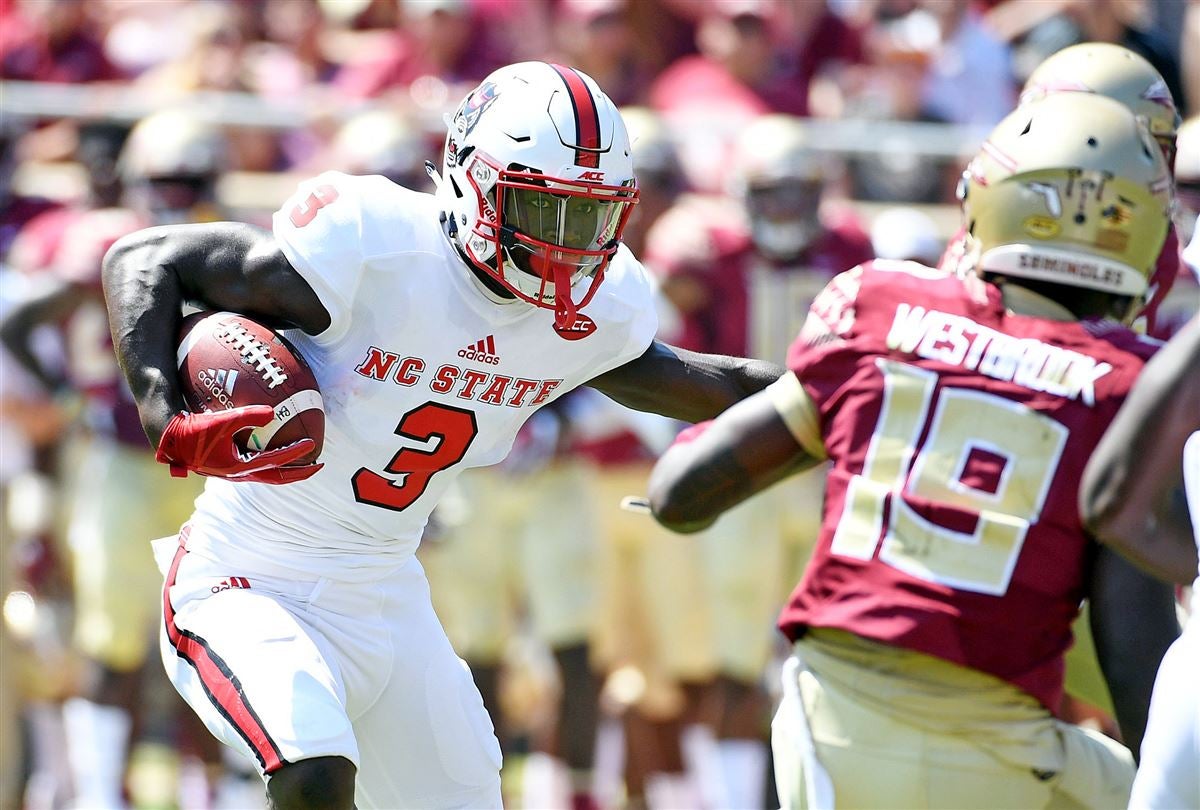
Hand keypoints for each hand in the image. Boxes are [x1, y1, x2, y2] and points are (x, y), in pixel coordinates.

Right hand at [155, 407, 322, 483]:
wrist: (169, 440)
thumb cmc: (193, 430)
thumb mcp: (221, 421)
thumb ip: (247, 415)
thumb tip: (273, 412)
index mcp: (240, 468)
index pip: (275, 463)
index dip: (295, 454)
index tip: (313, 445)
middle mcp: (239, 474)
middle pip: (277, 478)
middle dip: (299, 473)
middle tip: (319, 465)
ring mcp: (234, 472)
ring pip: (267, 473)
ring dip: (286, 468)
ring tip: (302, 459)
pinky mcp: (228, 465)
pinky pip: (256, 464)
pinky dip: (269, 459)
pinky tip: (273, 443)